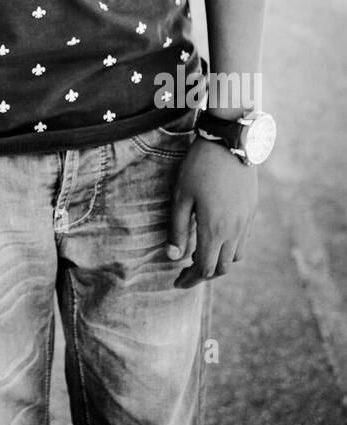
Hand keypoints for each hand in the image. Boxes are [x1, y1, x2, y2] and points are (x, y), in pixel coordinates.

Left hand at [168, 136, 257, 288]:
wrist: (229, 142)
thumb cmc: (199, 167)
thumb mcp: (181, 196)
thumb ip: (176, 229)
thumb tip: (173, 257)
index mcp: (214, 229)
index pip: (204, 268)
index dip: (190, 279)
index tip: (177, 282)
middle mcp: (234, 230)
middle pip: (222, 268)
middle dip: (204, 274)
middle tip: (186, 272)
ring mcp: (246, 221)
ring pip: (236, 257)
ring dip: (219, 262)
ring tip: (200, 254)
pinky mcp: (252, 211)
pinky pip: (243, 240)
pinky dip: (230, 248)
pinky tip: (216, 236)